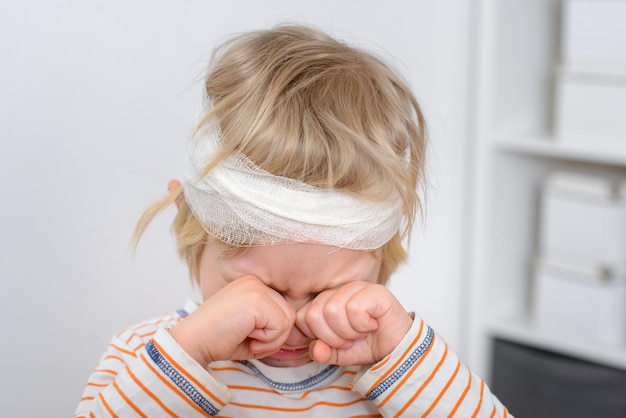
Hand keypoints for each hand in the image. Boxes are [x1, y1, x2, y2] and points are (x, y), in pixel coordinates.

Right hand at [169, 276, 294, 365]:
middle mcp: (256, 281)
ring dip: (270, 340)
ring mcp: (257, 288)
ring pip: (288, 321)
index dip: (271, 332)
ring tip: (245, 336)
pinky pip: (281, 326)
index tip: (248, 335)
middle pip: (289, 315)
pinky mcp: (258, 299)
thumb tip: (301, 336)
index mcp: (253, 285)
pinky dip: (267, 341)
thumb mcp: (253, 331)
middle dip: (272, 337)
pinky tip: (245, 335)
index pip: (282, 311)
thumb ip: (275, 329)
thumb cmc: (218, 340)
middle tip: (246, 338)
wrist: (192, 343)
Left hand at [296, 281, 412, 365]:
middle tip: (349, 339)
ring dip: (348, 332)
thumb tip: (315, 350)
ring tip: (361, 333)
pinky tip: (372, 325)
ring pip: (332, 311)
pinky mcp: (375, 291)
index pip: (301, 317)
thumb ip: (322, 351)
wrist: (397, 350)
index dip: (316, 336)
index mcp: (326, 300)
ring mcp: (357, 288)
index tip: (334, 342)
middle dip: (332, 337)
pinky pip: (354, 309)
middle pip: (314, 314)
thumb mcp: (338, 353)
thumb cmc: (368, 345)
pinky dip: (362, 326)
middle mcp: (339, 290)